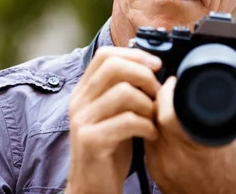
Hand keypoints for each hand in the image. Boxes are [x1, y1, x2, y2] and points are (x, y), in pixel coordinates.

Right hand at [66, 47, 161, 193]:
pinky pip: (127, 121)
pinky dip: (147, 126)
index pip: (105, 55)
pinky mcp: (92, 141)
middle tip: (157, 93)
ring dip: (148, 104)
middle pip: (113, 67)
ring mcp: (82, 121)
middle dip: (144, 75)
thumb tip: (151, 67)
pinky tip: (151, 135)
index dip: (134, 54)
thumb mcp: (113, 115)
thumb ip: (123, 91)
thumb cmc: (109, 151)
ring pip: (124, 92)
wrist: (91, 189)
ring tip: (154, 118)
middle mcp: (79, 102)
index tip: (156, 65)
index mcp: (83, 91)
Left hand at [145, 71, 235, 193]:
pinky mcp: (153, 171)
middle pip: (153, 116)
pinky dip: (151, 130)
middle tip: (168, 90)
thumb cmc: (232, 172)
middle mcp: (174, 156)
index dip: (167, 92)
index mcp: (196, 145)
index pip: (168, 113)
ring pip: (146, 127)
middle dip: (158, 99)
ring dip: (152, 114)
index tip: (174, 81)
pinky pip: (145, 142)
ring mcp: (160, 165)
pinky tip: (160, 126)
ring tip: (164, 106)